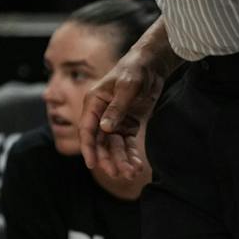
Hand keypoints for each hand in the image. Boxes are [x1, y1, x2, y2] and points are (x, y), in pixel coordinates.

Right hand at [78, 46, 164, 178]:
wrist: (152, 64)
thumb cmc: (135, 69)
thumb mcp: (126, 86)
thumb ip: (116, 108)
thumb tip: (105, 128)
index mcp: (93, 103)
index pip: (87, 129)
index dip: (88, 148)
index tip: (92, 164)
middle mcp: (101, 114)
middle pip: (100, 142)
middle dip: (108, 159)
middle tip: (118, 174)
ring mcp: (115, 120)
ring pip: (114, 145)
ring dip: (121, 160)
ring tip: (132, 173)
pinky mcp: (128, 124)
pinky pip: (127, 143)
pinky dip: (131, 154)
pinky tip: (137, 165)